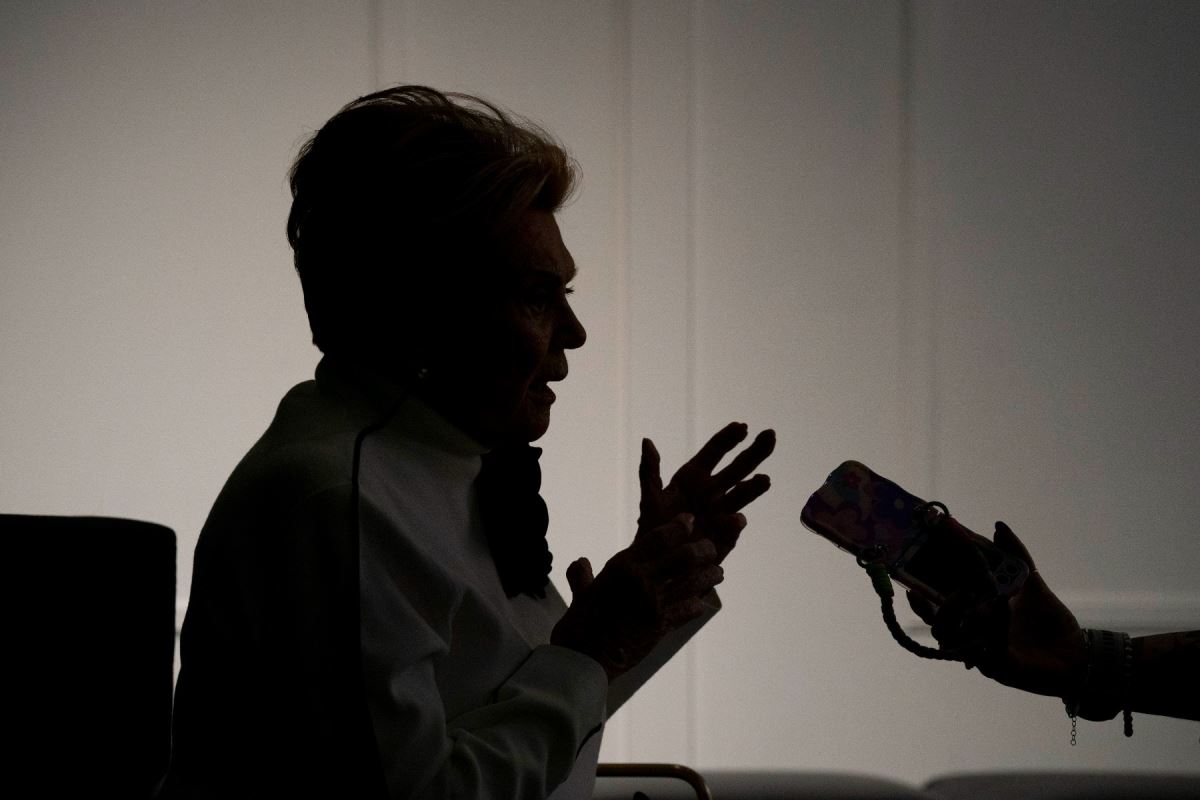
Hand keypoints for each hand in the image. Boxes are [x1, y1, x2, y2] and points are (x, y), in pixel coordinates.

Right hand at [551, 513, 722, 679]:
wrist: (585, 660)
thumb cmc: (579, 625)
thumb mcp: (581, 595)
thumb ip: (582, 576)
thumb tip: (580, 562)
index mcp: (622, 567)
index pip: (659, 538)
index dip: (678, 526)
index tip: (689, 520)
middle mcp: (642, 581)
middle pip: (685, 557)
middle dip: (703, 549)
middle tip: (709, 548)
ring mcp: (655, 605)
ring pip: (694, 582)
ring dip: (710, 575)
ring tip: (717, 572)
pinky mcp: (662, 627)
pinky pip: (690, 610)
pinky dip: (698, 604)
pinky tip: (700, 601)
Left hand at [639, 422, 775, 562]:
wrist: (661, 564)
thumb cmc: (655, 527)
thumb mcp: (650, 499)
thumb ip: (649, 471)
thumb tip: (646, 440)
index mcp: (694, 477)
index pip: (715, 452)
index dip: (728, 438)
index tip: (742, 426)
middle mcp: (713, 491)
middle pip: (738, 468)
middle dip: (754, 452)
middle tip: (771, 435)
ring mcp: (722, 513)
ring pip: (743, 494)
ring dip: (754, 486)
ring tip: (765, 479)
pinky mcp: (726, 536)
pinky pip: (733, 528)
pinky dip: (735, 523)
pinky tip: (737, 518)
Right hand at [908, 522, 1083, 697]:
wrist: (1077, 653)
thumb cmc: (1049, 623)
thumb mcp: (1031, 583)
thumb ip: (1015, 555)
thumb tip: (998, 526)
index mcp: (975, 620)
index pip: (938, 612)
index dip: (922, 603)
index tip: (915, 586)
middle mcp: (974, 639)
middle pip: (939, 629)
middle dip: (943, 610)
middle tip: (960, 591)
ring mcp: (985, 656)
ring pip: (955, 642)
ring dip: (966, 621)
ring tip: (985, 605)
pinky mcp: (1000, 669)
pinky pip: (987, 652)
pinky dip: (993, 630)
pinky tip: (1004, 611)